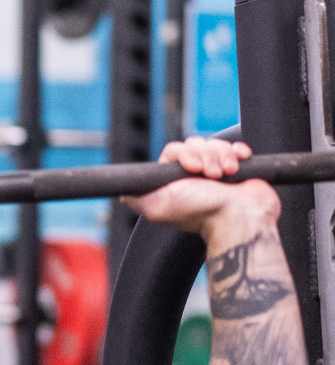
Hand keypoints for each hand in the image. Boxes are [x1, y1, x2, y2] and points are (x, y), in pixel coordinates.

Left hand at [124, 137, 278, 238]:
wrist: (240, 220)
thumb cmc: (201, 214)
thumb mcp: (158, 207)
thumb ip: (138, 198)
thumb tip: (122, 195)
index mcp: (180, 181)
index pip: (177, 150)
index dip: (185, 154)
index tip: (193, 167)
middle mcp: (199, 176)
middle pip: (197, 144)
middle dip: (205, 156)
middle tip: (211, 175)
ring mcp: (221, 172)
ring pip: (216, 145)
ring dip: (222, 157)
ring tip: (227, 175)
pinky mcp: (242, 170)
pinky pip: (236, 148)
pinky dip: (238, 152)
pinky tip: (239, 164)